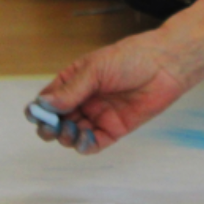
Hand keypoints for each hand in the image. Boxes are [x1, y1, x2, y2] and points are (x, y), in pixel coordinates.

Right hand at [34, 0, 203, 153]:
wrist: (166, 65)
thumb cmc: (131, 58)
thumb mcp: (96, 69)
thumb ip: (71, 89)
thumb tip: (43, 105)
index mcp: (74, 81)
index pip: (48, 100)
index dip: (40, 110)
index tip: (37, 115)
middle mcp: (83, 100)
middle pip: (57, 121)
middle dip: (51, 127)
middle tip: (53, 127)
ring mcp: (98, 116)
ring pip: (72, 134)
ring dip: (66, 137)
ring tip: (71, 130)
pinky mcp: (114, 129)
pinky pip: (94, 143)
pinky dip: (84, 146)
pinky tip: (84, 140)